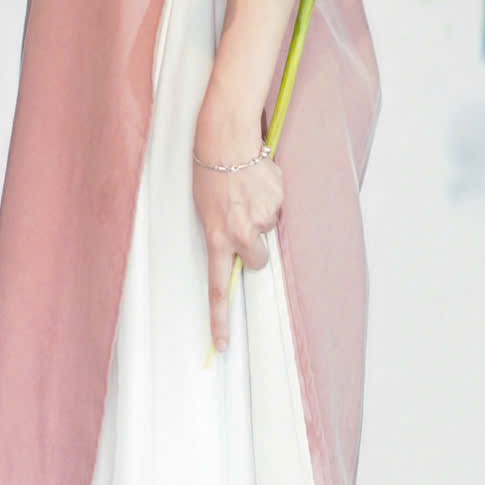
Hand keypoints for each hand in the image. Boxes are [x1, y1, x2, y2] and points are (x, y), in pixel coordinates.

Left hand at [192, 127, 283, 355]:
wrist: (224, 138)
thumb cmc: (210, 174)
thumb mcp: (207, 211)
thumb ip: (225, 235)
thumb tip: (246, 249)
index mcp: (217, 236)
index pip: (219, 286)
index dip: (220, 319)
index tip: (221, 346)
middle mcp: (241, 230)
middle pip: (259, 260)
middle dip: (256, 247)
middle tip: (244, 222)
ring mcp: (262, 215)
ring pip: (269, 229)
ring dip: (261, 215)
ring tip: (245, 191)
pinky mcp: (278, 198)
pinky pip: (278, 206)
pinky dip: (270, 196)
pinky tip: (257, 180)